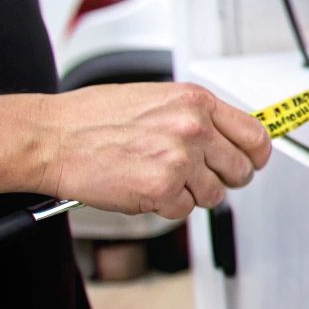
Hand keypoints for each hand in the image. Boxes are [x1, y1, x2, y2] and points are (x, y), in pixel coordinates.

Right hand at [36, 83, 272, 219]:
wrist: (51, 138)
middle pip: (241, 170)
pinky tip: (142, 187)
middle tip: (198, 177)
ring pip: (214, 195)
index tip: (253, 162)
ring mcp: (180, 159)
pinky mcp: (162, 188)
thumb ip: (195, 116)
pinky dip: (165, 205)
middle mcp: (193, 128)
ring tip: (159, 178)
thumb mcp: (156, 99)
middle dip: (223, 179)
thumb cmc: (92, 118)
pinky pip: (183, 210)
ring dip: (190, 194)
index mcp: (196, 102)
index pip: (255, 135)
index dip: (257, 155)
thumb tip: (226, 136)